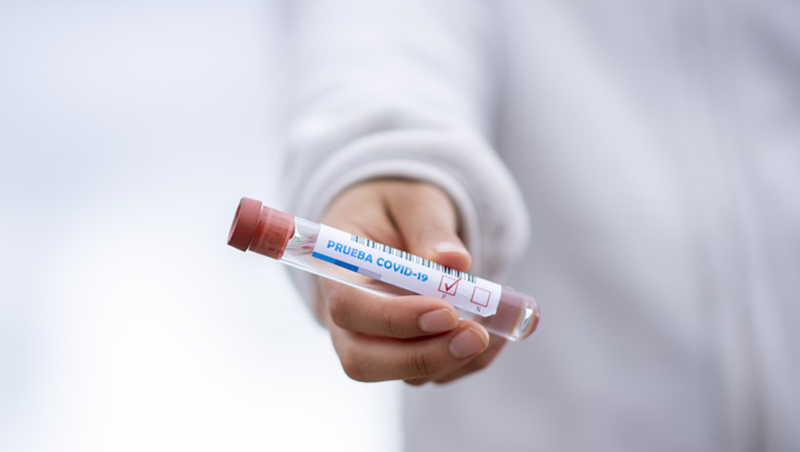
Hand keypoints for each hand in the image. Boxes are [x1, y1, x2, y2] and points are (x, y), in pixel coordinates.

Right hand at [317, 180, 506, 383]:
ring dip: (455, 358)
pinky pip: (437, 373)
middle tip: (476, 336)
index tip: (446, 311)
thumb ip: (429, 227)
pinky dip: (471, 361)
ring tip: (496, 323)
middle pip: (364, 360)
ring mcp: (374, 342)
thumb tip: (453, 262)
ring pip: (406, 374)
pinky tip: (496, 331)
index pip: (348, 307)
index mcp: (335, 269)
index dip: (394, 318)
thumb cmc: (396, 206)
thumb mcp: (414, 200)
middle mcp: (346, 316)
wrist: (397, 219)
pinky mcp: (406, 354)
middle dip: (424, 357)